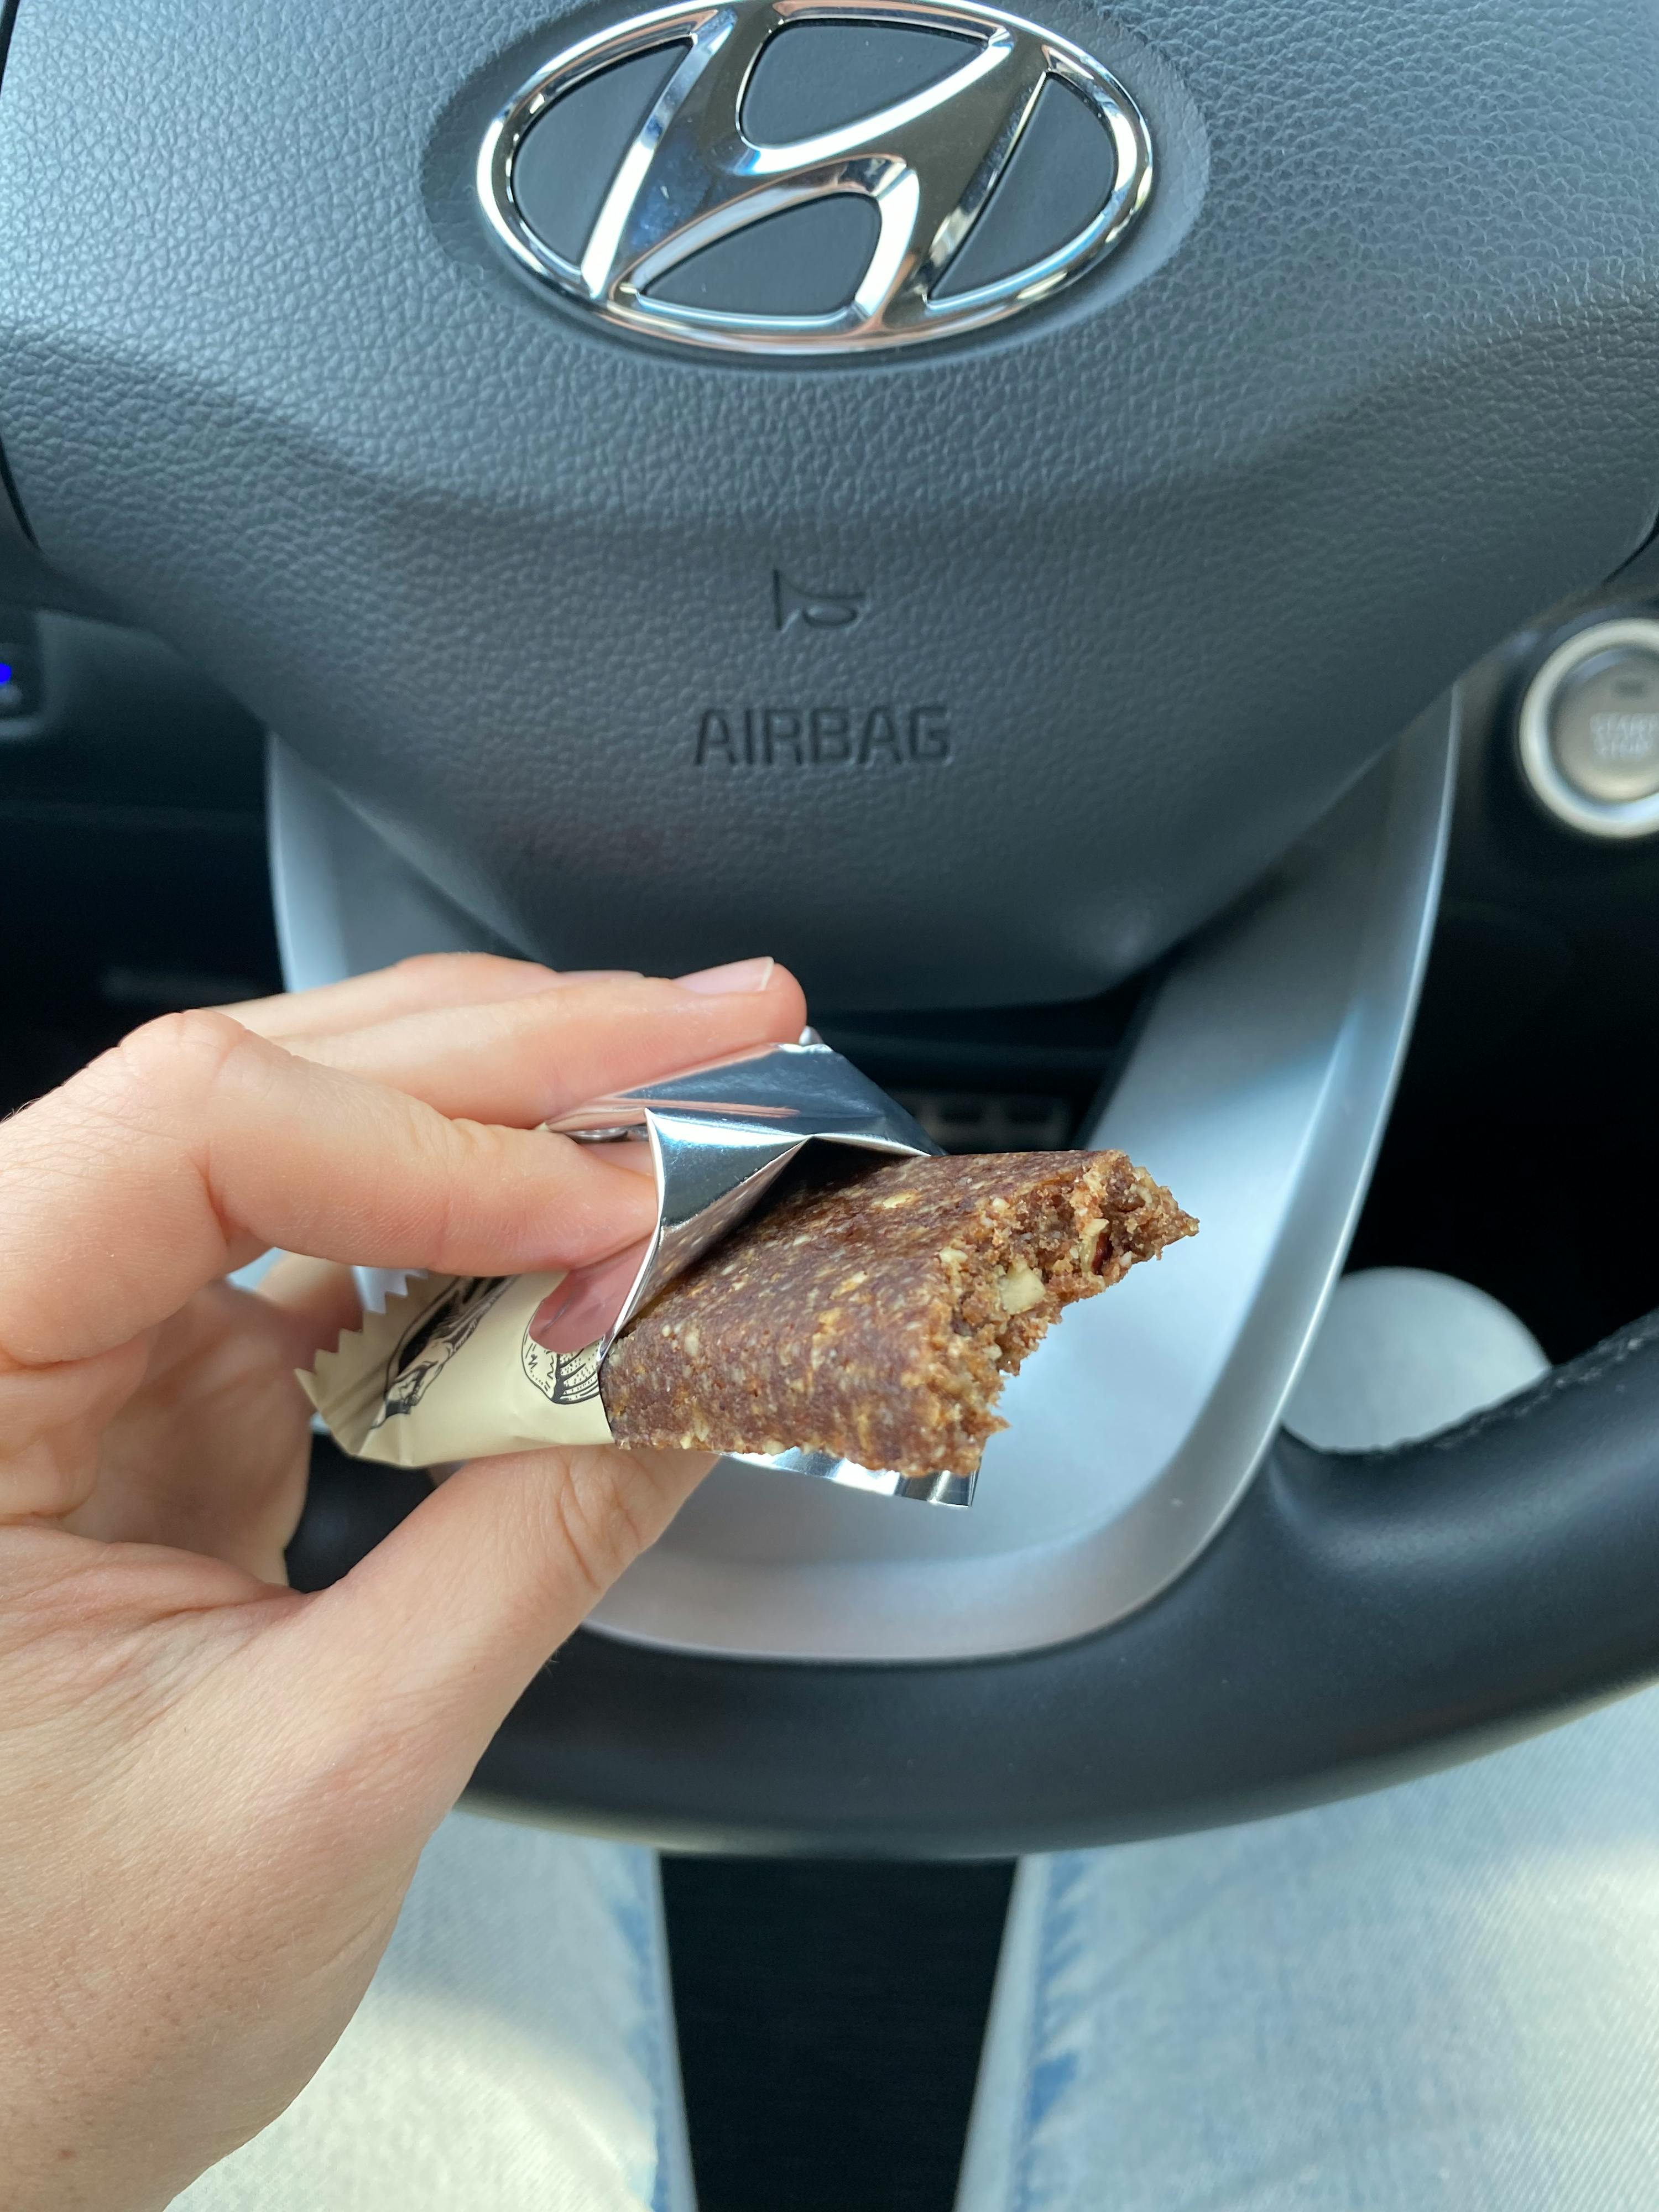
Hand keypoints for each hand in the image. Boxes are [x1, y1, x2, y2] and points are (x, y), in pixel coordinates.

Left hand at [0, 952, 804, 2210]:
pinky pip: (329, 1258)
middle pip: (257, 1093)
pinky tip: (592, 1224)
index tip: (617, 1212)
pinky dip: (478, 1237)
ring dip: (505, 1113)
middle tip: (718, 1028)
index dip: (428, 1141)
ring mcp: (78, 1353)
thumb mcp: (318, 1780)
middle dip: (508, 1057)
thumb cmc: (34, 2013)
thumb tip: (698, 1375)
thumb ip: (525, 1552)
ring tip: (684, 1087)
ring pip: (303, 1144)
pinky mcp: (157, 1398)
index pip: (189, 1134)